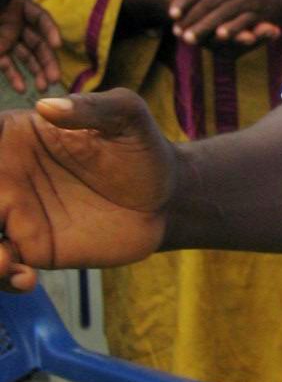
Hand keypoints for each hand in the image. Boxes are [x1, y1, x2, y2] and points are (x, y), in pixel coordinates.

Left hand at [0, 0, 61, 93]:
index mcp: (19, 7)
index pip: (41, 20)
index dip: (50, 31)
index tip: (56, 45)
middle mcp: (16, 25)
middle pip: (37, 43)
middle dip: (47, 61)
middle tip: (54, 79)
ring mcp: (5, 41)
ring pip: (25, 57)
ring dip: (36, 72)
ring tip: (44, 88)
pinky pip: (7, 65)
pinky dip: (15, 77)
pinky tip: (22, 88)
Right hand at [0, 90, 173, 289]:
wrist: (166, 200)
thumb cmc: (142, 147)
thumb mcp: (126, 116)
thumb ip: (90, 108)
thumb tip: (46, 104)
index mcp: (14, 135)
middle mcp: (4, 175)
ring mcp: (12, 214)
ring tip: (7, 262)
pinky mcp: (27, 249)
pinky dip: (0, 277)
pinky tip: (26, 278)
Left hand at [167, 0, 281, 47]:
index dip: (186, 0)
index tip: (171, 13)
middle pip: (210, 2)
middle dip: (192, 18)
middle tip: (176, 32)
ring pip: (224, 13)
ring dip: (206, 27)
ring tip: (189, 39)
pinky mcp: (259, 12)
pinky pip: (244, 21)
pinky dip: (232, 28)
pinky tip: (219, 37)